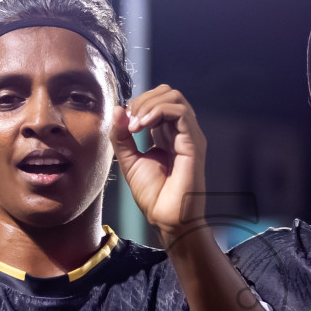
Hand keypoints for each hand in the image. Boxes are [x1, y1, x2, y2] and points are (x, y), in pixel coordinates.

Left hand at [111, 85, 206, 237]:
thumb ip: (121, 136)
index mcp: (167, 134)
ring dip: (148, 104)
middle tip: (129, 121)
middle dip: (143, 99)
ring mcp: (189, 135)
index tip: (123, 123)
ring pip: (174, 97)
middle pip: (167, 93)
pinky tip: (143, 125)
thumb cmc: (153, 195)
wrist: (166, 218)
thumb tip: (117, 109)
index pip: (157, 100)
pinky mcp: (193, 142)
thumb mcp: (129, 160)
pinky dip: (158, 111)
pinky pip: (180, 111)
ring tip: (135, 124)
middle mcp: (180, 131)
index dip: (138, 104)